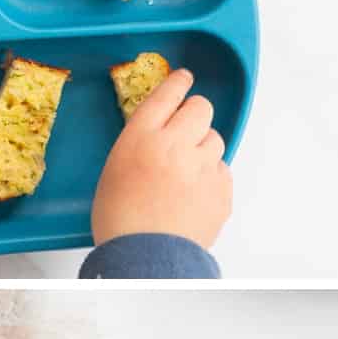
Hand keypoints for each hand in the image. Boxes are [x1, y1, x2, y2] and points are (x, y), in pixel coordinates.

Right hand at [91, 68, 232, 251]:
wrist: (145, 259)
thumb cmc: (121, 221)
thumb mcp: (115, 171)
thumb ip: (140, 144)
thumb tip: (160, 135)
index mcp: (141, 137)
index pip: (167, 94)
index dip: (178, 83)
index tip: (184, 79)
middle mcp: (175, 144)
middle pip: (200, 108)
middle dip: (195, 116)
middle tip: (187, 132)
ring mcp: (202, 166)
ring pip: (215, 139)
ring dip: (204, 149)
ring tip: (187, 174)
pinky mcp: (221, 189)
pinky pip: (222, 170)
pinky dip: (212, 177)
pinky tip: (195, 195)